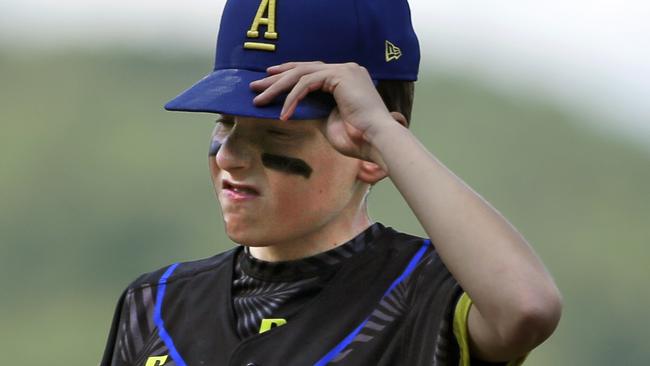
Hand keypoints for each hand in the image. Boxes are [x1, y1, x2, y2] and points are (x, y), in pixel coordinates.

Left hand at [249, 61, 396, 161]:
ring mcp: (344, 69)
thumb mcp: (328, 120)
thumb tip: (292, 109)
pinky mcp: (340, 75)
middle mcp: (346, 69)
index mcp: (346, 78)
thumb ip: (313, 109)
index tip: (269, 82)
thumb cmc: (357, 138)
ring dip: (277, 87)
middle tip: (255, 86)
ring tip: (259, 100)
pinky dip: (292, 98)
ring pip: (301, 73)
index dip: (288, 75)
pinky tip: (283, 114)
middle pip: (303, 68)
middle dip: (276, 78)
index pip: (311, 71)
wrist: (376, 140)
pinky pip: (306, 83)